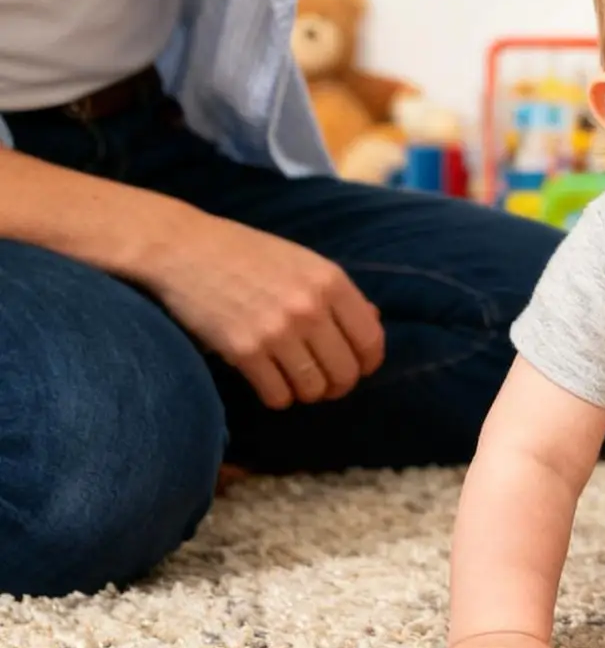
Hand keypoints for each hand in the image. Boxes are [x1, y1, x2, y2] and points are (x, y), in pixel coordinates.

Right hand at [142, 209, 383, 409]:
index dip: (368, 363)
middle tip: (326, 384)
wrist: (186, 250)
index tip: (358, 368)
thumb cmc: (248, 254)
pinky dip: (278, 397)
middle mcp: (310, 307)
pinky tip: (271, 384)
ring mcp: (277, 331)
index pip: (370, 339)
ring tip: (297, 383)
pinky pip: (277, 396)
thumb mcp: (304, 262)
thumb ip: (339, 294)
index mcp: (331, 281)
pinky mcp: (243, 351)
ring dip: (308, 393)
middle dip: (339, 385)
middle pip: (345, 371)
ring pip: (313, 389)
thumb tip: (374, 322)